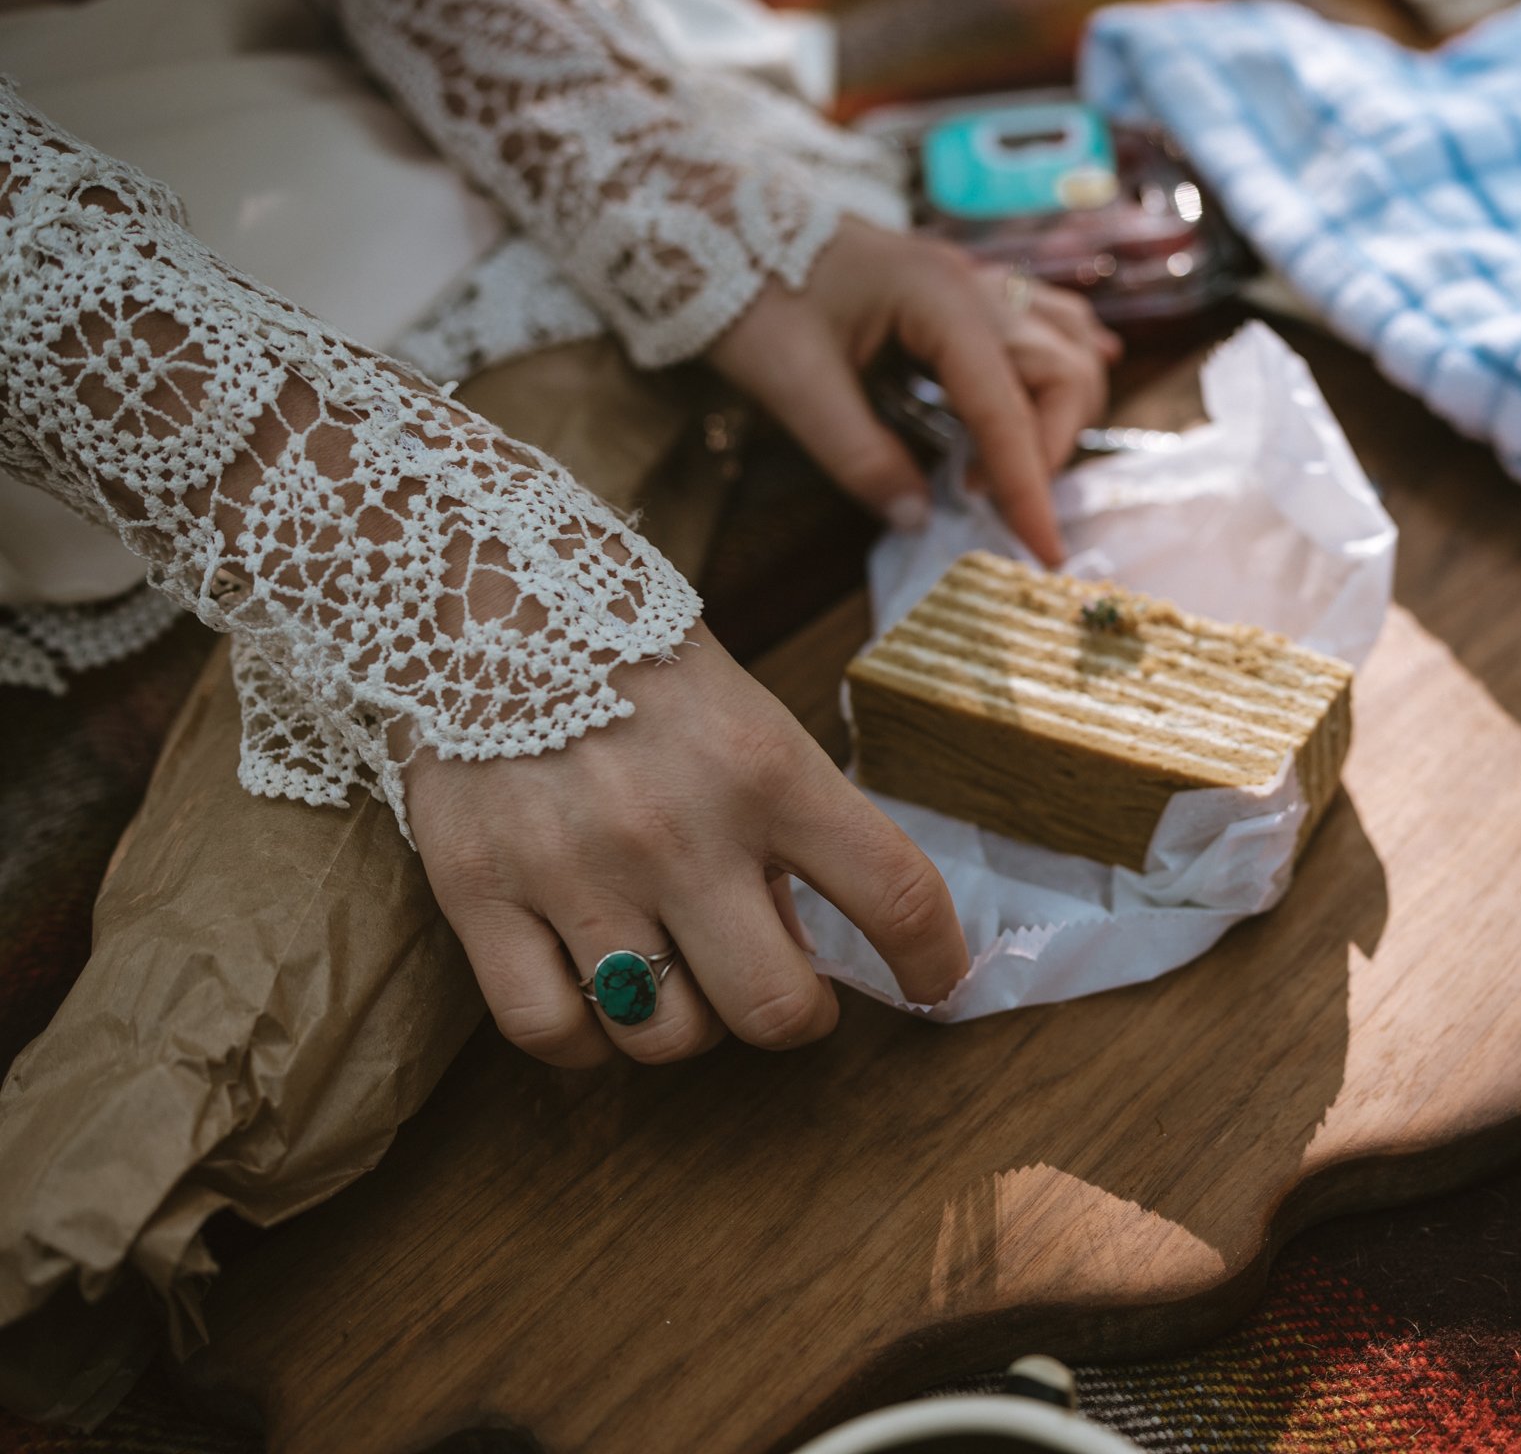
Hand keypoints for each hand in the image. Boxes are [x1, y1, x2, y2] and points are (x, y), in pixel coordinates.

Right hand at [404, 624, 968, 1065]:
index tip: (936, 982)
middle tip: (786, 990)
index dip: (933, 960)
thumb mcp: (748, 721)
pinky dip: (583, 1038)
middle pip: (773, 1008)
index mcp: (768, 770)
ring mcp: (574, 868)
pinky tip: (595, 994)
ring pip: (663, 1037)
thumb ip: (787, 831)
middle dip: (796, 1017)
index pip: (892, 894)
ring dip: (687, 1024)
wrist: (486, 588)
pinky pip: (549, 1030)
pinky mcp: (477, 892)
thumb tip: (805, 950)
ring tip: (680, 974)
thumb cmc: (639, 661)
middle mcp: (679, 828)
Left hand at [707, 218, 1120, 565]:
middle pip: (1062, 373)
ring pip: (1065, 345)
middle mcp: (972, 285)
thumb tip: (917, 520)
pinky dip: (1065, 360)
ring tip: (1012, 464)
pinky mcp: (960, 288)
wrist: (713, 217)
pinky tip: (1068, 390)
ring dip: (1059, 411)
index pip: (1006, 409)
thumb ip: (858, 456)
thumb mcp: (791, 383)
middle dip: (1047, 450)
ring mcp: (972, 280)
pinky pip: (1044, 319)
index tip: (1043, 554)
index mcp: (939, 300)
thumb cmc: (746, 289)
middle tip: (993, 504)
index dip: (1028, 488)